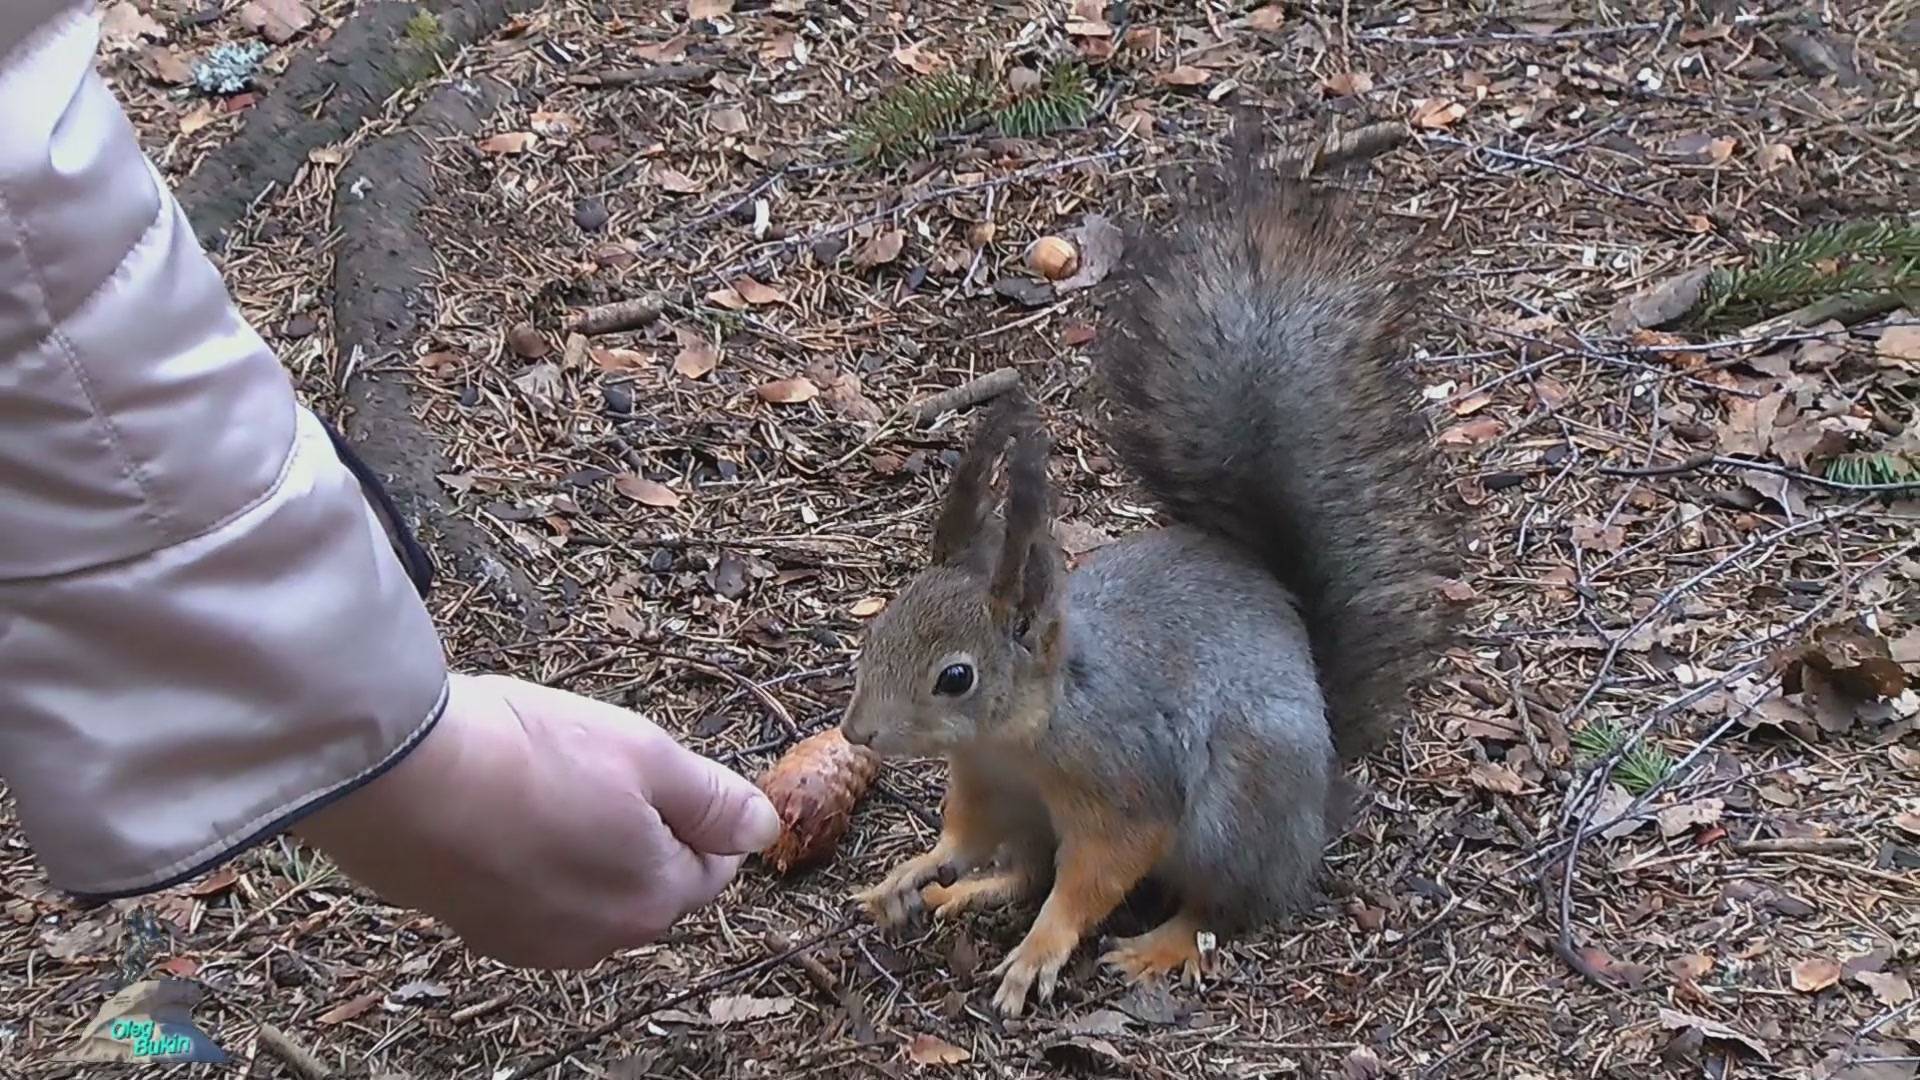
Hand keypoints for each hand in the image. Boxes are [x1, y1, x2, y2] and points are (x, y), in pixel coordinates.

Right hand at [293, 672, 778, 967]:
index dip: (699, 808)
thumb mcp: (646, 755)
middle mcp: (604, 938)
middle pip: (653, 878)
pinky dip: (536, 859)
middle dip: (644, 827)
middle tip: (599, 766)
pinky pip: (538, 895)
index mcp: (657, 897)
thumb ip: (714, 800)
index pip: (715, 862)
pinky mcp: (484, 931)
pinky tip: (508, 812)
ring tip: (548, 784)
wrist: (403, 781)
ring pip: (594, 887)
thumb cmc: (528, 757)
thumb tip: (764, 827)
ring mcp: (539, 942)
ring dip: (588, 844)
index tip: (662, 769)